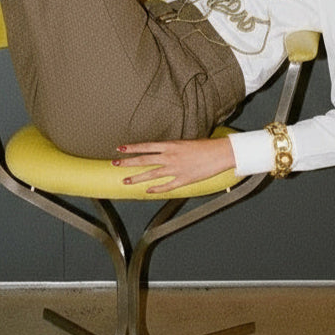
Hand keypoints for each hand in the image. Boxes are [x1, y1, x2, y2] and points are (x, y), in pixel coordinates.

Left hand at [112, 137, 235, 193]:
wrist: (220, 153)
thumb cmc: (205, 146)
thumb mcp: (185, 143)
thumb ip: (171, 148)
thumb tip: (162, 151)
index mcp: (170, 145)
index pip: (146, 146)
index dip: (132, 148)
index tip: (120, 148)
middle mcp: (170, 157)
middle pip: (144, 160)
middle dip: (128, 162)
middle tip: (115, 163)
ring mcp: (175, 169)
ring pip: (151, 174)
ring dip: (137, 178)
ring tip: (125, 181)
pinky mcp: (183, 180)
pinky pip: (166, 186)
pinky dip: (156, 189)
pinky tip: (148, 191)